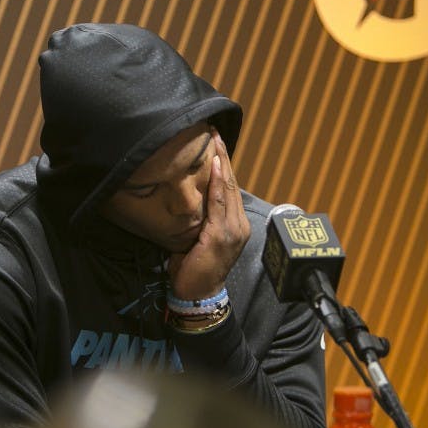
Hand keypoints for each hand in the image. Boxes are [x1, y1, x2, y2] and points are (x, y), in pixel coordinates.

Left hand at [167, 130, 249, 298]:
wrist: (198, 295)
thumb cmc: (194, 268)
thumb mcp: (199, 239)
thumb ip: (201, 219)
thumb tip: (188, 198)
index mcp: (234, 224)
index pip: (229, 188)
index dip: (225, 164)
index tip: (217, 141)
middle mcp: (238, 224)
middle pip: (231, 183)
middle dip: (224, 156)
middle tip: (216, 131)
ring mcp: (233, 230)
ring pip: (228, 189)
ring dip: (222, 162)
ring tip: (215, 141)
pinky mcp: (221, 235)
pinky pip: (219, 204)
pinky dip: (218, 183)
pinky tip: (215, 165)